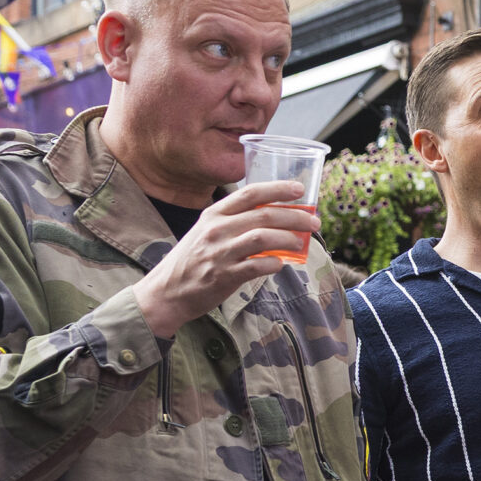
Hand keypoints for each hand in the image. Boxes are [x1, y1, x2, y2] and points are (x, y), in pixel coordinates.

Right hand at [132, 181, 322, 337]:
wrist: (166, 291)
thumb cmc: (192, 260)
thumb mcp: (206, 231)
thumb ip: (234, 222)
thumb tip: (272, 218)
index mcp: (214, 214)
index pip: (250, 193)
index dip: (278, 188)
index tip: (300, 190)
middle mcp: (217, 230)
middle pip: (264, 215)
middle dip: (295, 216)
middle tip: (314, 222)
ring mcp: (220, 253)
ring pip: (263, 237)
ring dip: (289, 238)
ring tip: (301, 242)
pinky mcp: (223, 276)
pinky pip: (256, 266)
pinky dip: (274, 263)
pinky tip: (280, 264)